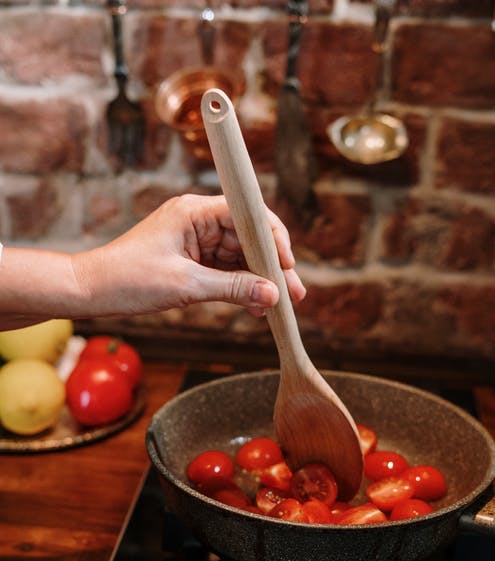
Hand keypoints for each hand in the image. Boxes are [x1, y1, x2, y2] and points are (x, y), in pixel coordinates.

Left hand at [74, 194, 305, 317]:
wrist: (90, 291)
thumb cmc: (128, 279)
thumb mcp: (186, 286)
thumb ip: (233, 289)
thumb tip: (272, 294)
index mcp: (194, 211)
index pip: (247, 215)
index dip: (273, 239)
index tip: (287, 265)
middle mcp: (197, 220)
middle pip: (247, 238)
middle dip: (271, 266)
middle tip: (294, 292)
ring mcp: (194, 241)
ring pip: (238, 256)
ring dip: (258, 280)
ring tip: (279, 305)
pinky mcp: (190, 260)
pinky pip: (224, 270)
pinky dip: (239, 287)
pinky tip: (256, 306)